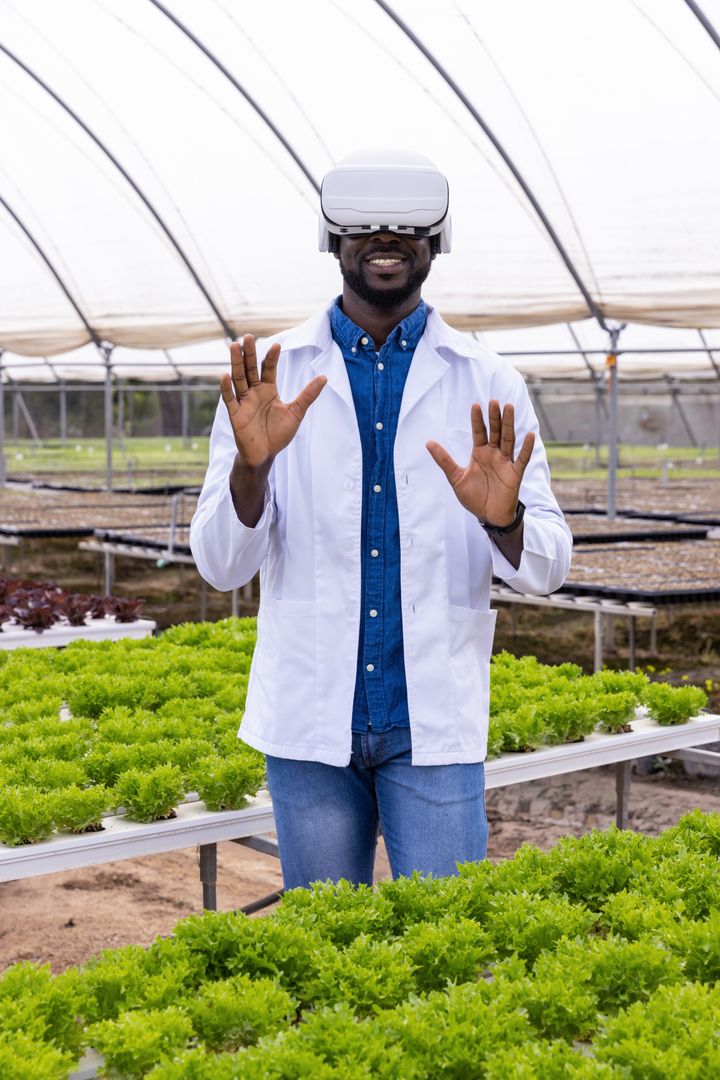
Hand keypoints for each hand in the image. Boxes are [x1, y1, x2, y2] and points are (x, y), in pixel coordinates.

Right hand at [220, 335, 325, 467]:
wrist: (265, 455)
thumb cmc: (278, 434)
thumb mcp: (296, 412)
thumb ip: (307, 395)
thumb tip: (324, 378)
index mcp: (268, 390)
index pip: (268, 369)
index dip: (271, 358)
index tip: (276, 345)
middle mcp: (254, 392)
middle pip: (250, 369)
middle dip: (249, 354)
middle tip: (247, 337)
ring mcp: (243, 402)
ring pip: (238, 379)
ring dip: (236, 363)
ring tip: (234, 346)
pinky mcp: (235, 414)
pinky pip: (229, 399)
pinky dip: (226, 388)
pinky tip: (225, 375)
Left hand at [427, 401, 534, 526]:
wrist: (488, 516)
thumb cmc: (474, 497)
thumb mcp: (456, 477)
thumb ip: (444, 460)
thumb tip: (428, 443)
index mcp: (480, 453)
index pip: (479, 432)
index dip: (477, 420)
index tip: (475, 405)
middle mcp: (494, 454)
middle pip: (495, 432)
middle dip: (494, 417)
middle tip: (494, 401)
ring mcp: (506, 462)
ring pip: (508, 439)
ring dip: (509, 425)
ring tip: (509, 408)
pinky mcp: (515, 474)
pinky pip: (522, 459)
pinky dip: (527, 448)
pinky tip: (530, 435)